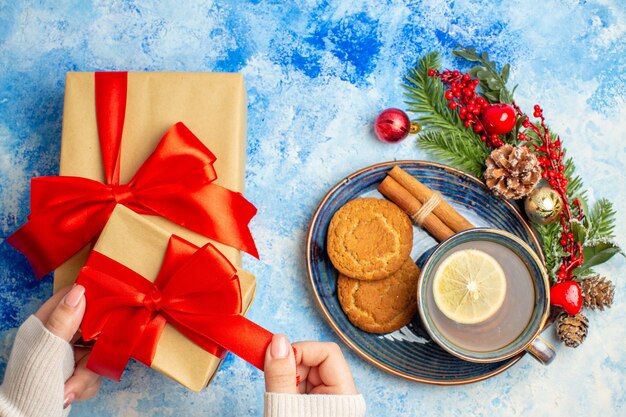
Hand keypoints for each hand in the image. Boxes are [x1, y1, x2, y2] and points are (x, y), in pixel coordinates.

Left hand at [34, 285, 100, 407]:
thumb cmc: (32, 383)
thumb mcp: (48, 350)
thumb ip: (63, 321)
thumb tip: (80, 290)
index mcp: (47, 323)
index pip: (72, 298)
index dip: (93, 297)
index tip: (111, 302)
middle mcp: (61, 336)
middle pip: (93, 327)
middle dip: (95, 348)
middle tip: (88, 359)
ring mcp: (70, 354)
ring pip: (98, 351)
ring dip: (87, 374)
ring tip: (67, 389)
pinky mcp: (78, 370)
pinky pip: (96, 370)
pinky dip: (86, 385)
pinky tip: (69, 393)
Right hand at [264, 334, 357, 394]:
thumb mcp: (286, 408)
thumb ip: (281, 376)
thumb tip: (278, 341)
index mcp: (344, 393)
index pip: (328, 352)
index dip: (301, 351)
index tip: (278, 356)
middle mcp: (341, 393)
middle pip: (316, 360)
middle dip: (292, 367)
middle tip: (276, 381)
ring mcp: (330, 398)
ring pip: (307, 372)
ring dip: (289, 378)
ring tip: (281, 398)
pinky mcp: (320, 403)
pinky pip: (304, 384)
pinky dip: (290, 387)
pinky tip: (285, 401)